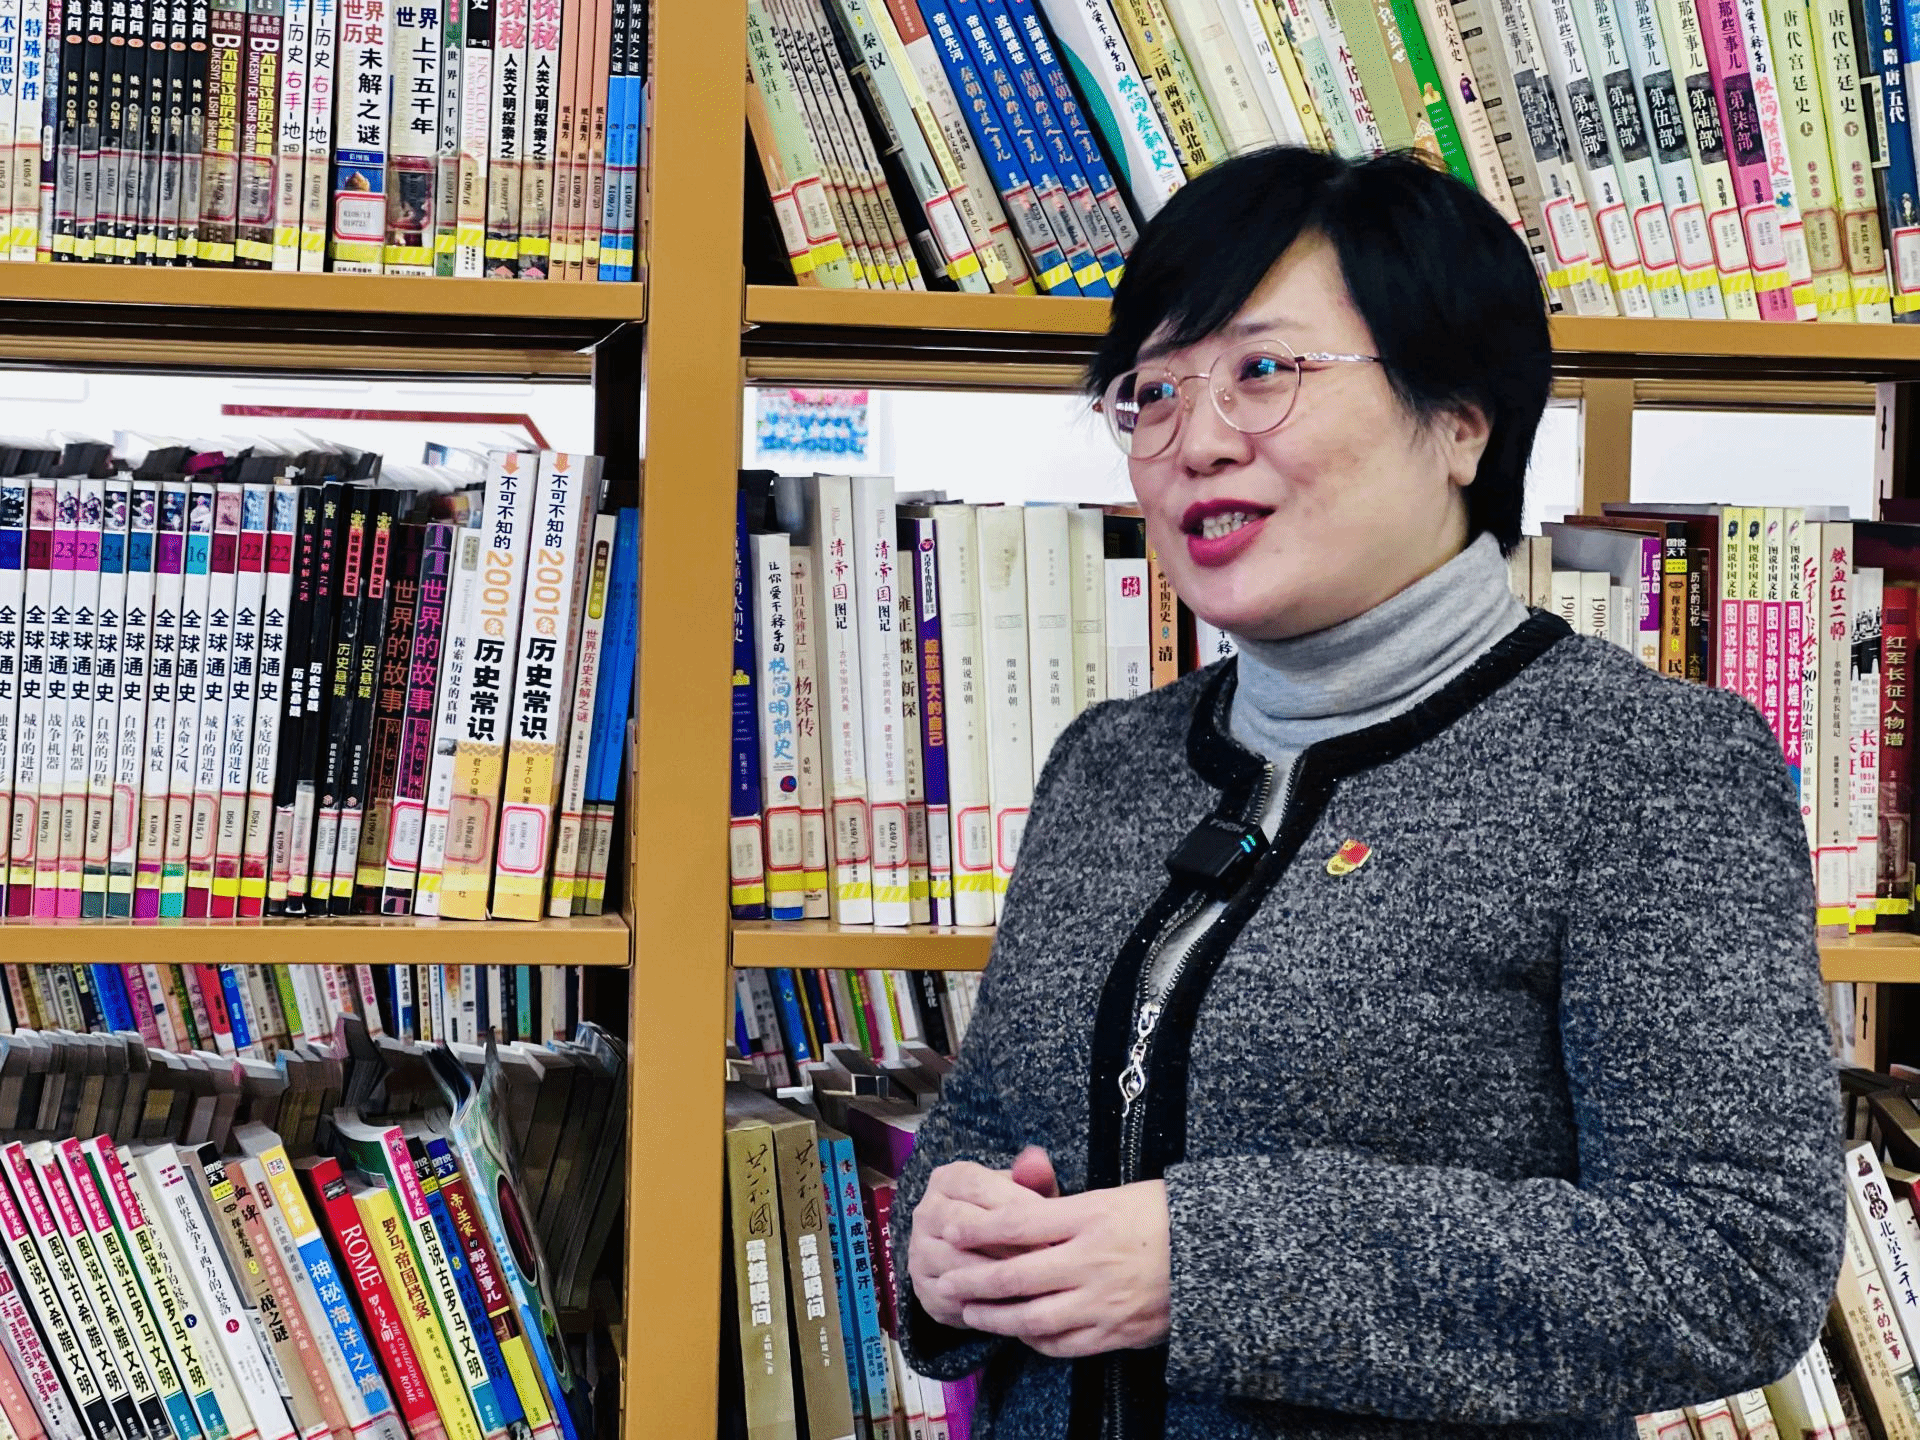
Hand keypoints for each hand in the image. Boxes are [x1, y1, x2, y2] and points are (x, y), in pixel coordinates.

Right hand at [908, 1157, 1061, 1327]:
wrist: (983, 1257)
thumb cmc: (1010, 1218)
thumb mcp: (1024, 1194)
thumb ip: (1033, 1177)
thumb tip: (1037, 1161)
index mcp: (947, 1180)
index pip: (976, 1185)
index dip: (1015, 1203)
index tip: (1051, 1221)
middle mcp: (926, 1213)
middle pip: (962, 1225)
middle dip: (1008, 1242)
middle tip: (1045, 1257)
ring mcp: (919, 1253)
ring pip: (957, 1265)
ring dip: (997, 1276)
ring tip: (1035, 1281)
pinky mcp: (925, 1291)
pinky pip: (954, 1300)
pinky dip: (985, 1305)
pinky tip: (1016, 1306)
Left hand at [940, 1169, 1171, 1359]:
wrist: (1219, 1257)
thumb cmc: (1166, 1215)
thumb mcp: (1117, 1194)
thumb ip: (1068, 1207)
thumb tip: (1022, 1211)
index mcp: (1091, 1217)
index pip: (1019, 1223)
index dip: (979, 1229)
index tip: (953, 1229)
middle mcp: (1092, 1261)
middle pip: (1016, 1276)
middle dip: (974, 1281)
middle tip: (947, 1280)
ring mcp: (1103, 1302)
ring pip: (1033, 1318)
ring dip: (995, 1318)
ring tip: (971, 1313)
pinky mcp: (1117, 1333)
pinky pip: (1063, 1345)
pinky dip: (1034, 1340)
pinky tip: (1020, 1332)